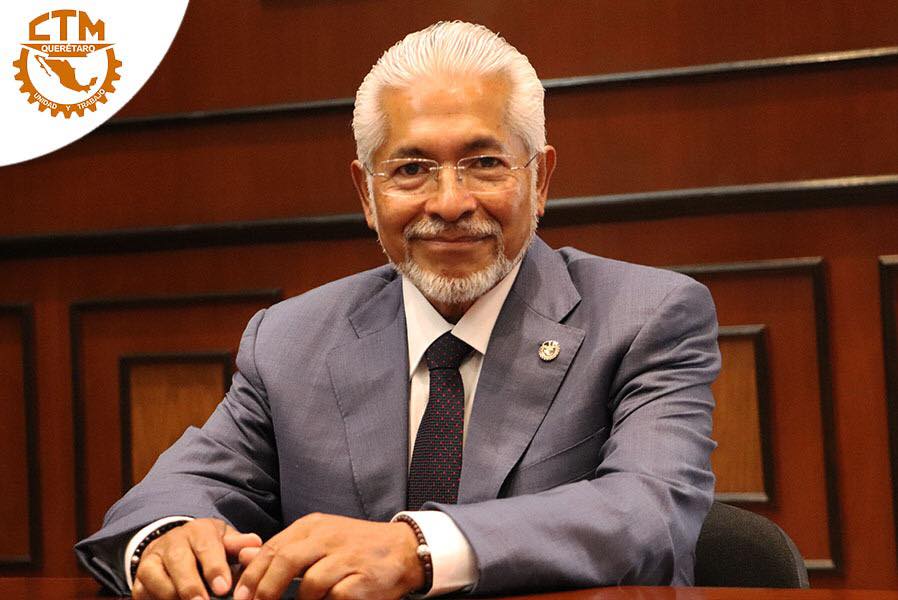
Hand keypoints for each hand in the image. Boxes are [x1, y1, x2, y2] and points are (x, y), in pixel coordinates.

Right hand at [133, 518, 262, 599]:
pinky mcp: (140, 578)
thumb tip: (255, 545)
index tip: (223, 588)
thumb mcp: (226, 541)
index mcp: (199, 531)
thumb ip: (240, 545)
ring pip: (157, 578)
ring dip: (173, 595)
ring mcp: (153, 559)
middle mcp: (173, 542)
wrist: (176, 545)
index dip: (215, 568)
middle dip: (191, 586)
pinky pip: (143, 592)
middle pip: (179, 562)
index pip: (207, 547)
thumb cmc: (209, 547)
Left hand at [234, 513, 422, 599]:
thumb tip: (246, 557)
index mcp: (313, 526)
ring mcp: (346, 558)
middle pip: (286, 561)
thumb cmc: (355, 547)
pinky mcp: (361, 580)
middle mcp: (329, 537)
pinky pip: (334, 597)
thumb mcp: (319, 538)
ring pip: (309, 584)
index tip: (240, 595)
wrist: (403, 549)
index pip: (274, 548)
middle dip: (266, 589)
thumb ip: (285, 548)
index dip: (253, 574)